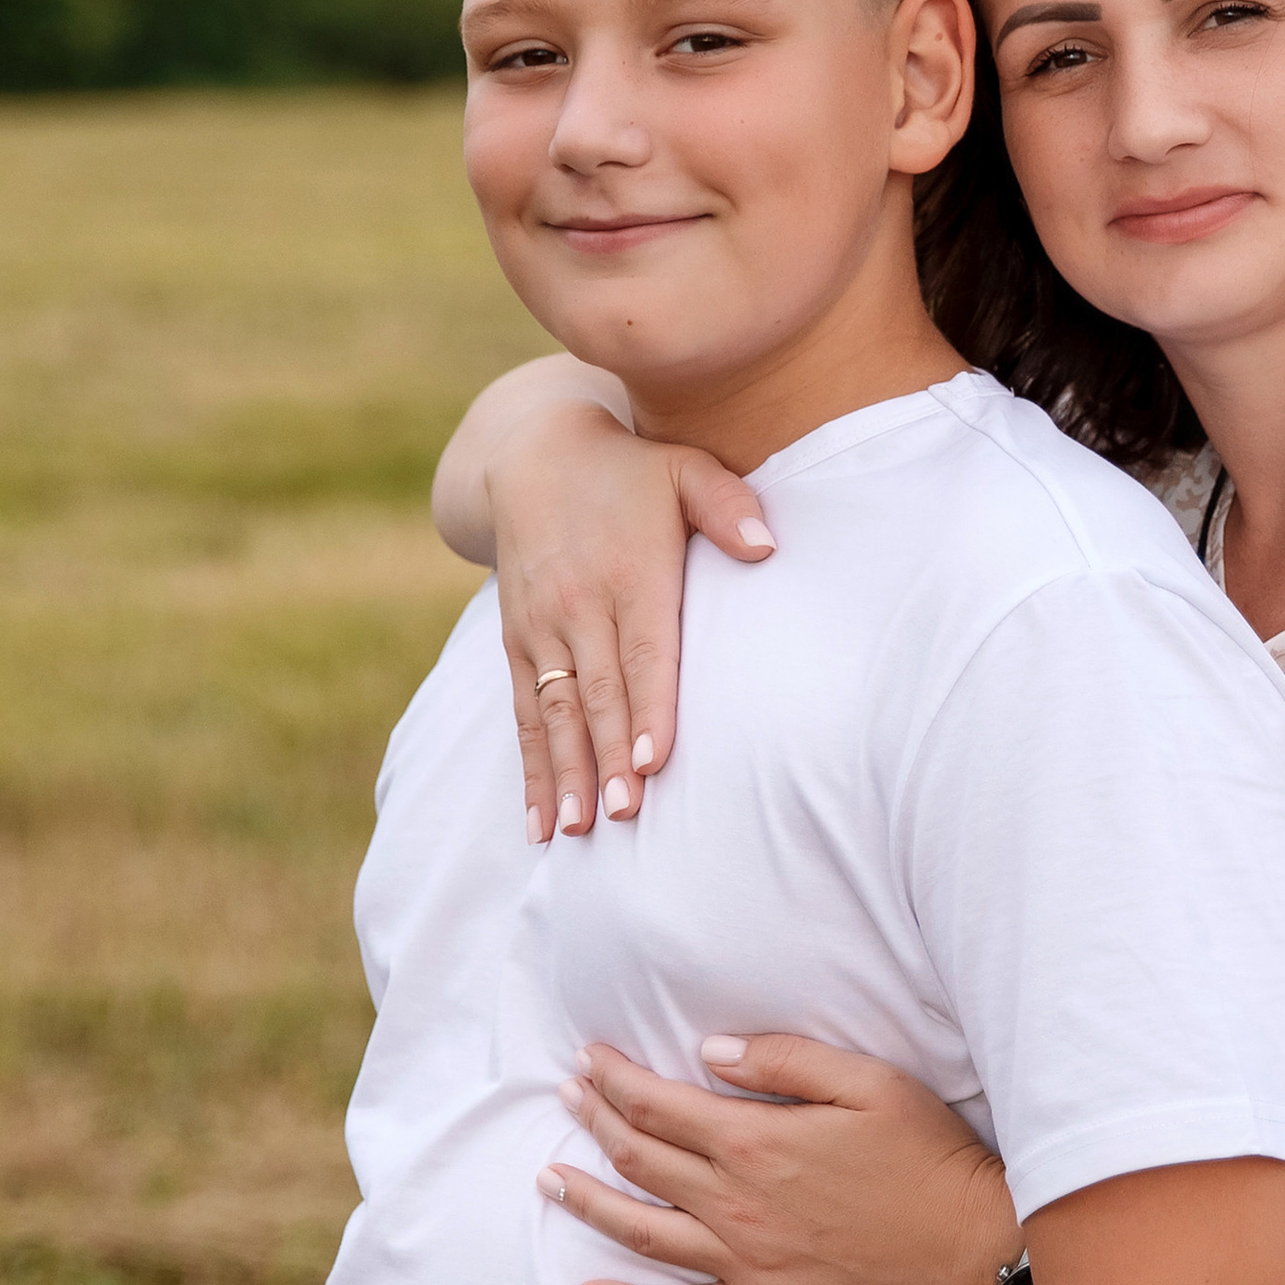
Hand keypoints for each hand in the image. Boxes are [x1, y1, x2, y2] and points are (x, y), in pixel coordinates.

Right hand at [484, 399, 775, 843]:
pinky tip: (540, 822)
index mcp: (629, 574)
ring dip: (563, 774)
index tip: (653, 759)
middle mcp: (579, 607)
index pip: (642, 652)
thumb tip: (767, 547)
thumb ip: (728, 506)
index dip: (647, 707)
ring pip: (553, 713)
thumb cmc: (630, 472)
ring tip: (572, 830)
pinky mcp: (517, 644)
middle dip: (606, 758)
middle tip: (622, 815)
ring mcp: (542, 629)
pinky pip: (524, 715)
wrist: (531, 454)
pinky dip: (531, 769)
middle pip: (595, 693)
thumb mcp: (685, 469)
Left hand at [543, 1036, 1019, 1284]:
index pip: (660, 1105)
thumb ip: (784, 1061)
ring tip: (549, 1179)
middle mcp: (737, 1203)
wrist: (973, 1248)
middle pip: (640, 1159)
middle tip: (566, 1098)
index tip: (588, 1060)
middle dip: (594, 1122)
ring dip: (587, 1201)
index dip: (615, 1079)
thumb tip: (708, 1051)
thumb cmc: (928, 1158)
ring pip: (641, 1231)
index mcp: (758, 1141)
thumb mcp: (869, 1083)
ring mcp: (745, 1262)